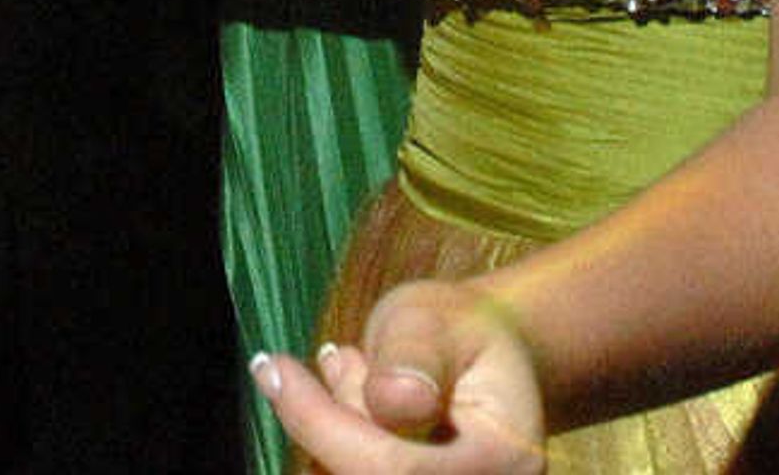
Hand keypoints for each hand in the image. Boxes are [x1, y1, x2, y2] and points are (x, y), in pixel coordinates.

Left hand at [252, 283, 548, 472]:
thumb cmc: (456, 332)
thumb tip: (395, 402)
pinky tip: (352, 406)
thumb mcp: (436, 318)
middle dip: (331, 423)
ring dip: (331, 432)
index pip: (395, 468)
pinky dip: (331, 447)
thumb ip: (416, 355)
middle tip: (343, 363)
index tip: (272, 367)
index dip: (323, 425)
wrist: (478, 364)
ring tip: (360, 376)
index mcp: (507, 461)